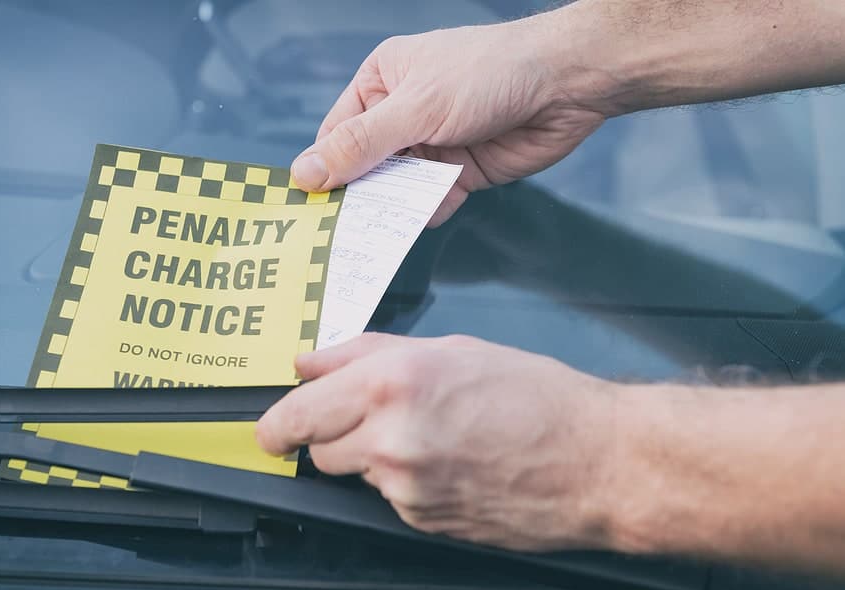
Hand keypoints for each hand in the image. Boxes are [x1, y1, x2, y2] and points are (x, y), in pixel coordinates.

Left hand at [256, 333, 622, 551]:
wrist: (597, 461)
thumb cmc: (536, 394)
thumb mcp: (450, 348)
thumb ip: (365, 352)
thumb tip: (309, 363)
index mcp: (392, 382)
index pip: (294, 415)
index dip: (277, 424)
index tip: (276, 427)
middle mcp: (390, 438)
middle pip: (317, 450)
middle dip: (334, 434)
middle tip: (377, 417)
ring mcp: (405, 488)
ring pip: (354, 475)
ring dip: (373, 458)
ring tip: (433, 436)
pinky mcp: (423, 522)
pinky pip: (391, 499)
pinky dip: (407, 483)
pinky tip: (451, 463)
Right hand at [290, 15, 608, 225]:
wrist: (565, 86)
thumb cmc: (488, 74)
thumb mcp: (415, 107)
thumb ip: (361, 144)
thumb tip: (305, 174)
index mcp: (381, 84)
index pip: (336, 135)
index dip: (323, 170)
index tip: (312, 209)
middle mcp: (401, 116)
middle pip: (363, 168)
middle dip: (358, 196)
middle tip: (341, 233)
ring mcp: (430, 146)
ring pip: (395, 189)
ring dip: (392, 208)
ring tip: (379, 233)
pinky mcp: (458, 173)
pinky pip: (430, 201)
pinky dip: (428, 211)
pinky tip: (430, 214)